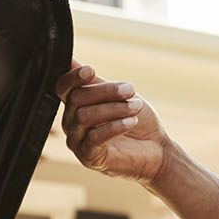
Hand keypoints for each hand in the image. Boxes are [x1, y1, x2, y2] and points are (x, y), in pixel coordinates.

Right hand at [54, 64, 167, 184]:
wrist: (155, 149)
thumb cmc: (137, 121)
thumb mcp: (118, 96)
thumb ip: (95, 82)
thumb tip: (72, 61)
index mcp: (76, 105)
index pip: (62, 87)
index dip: (72, 77)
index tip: (91, 70)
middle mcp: (72, 123)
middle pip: (76, 99)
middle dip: (106, 91)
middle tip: (130, 90)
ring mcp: (77, 142)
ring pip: (84, 117)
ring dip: (114, 109)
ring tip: (135, 107)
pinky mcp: (89, 157)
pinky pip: (94, 138)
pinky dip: (114, 126)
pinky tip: (131, 122)